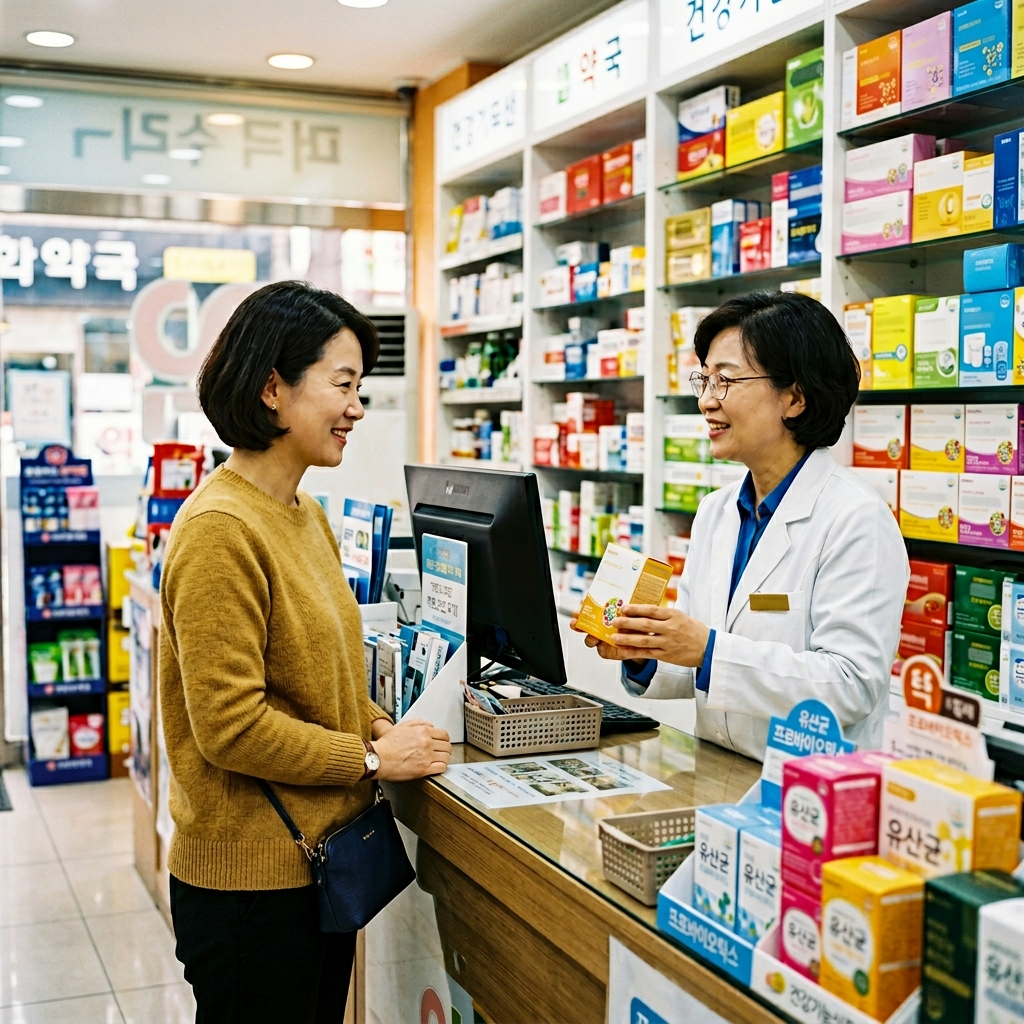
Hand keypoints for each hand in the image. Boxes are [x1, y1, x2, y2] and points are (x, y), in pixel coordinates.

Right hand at [372, 718, 451, 780]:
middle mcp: (427, 743)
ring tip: (439, 759)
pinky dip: (441, 767)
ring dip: (444, 758)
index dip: (444, 739)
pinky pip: (441, 768)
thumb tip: (430, 725)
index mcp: (423, 732)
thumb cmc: (387, 744)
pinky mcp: (423, 770)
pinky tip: (437, 766)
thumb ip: (418, 723)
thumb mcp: (403, 726)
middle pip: (447, 746)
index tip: (442, 742)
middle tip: (441, 751)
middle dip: (444, 748)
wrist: (378, 758)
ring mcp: (426, 757)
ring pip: (446, 757)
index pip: (444, 734)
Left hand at [574, 606, 709, 666]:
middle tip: (614, 621)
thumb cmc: (693, 630)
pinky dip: (634, 653)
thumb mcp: (681, 616)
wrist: (708, 648)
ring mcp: (668, 643)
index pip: (652, 610)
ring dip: (627, 639)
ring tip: (614, 637)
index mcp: (674, 616)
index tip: (624, 608)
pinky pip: (647, 654)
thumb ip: (664, 614)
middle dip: (627, 623)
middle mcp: (670, 629)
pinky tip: (623, 651)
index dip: (636, 609)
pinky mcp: (666, 656)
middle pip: (645, 625)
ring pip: (644, 641)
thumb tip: (642, 609)